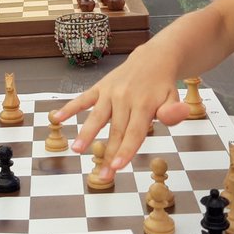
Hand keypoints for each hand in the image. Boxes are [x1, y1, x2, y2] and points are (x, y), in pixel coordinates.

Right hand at [52, 46, 185, 182]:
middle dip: (108, 154)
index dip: (126, 150)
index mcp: (144, 104)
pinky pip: (83, 99)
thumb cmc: (162, 85)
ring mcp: (111, 92)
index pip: (134, 132)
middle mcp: (125, 98)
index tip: (117, 167)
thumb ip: (172, 111)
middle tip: (101, 175)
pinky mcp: (100, 87)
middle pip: (116, 131)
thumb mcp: (174, 97)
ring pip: (97, 116)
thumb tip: (177, 115)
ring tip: (76, 149)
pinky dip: (70, 108)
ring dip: (86, 133)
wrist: (153, 58)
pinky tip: (57, 118)